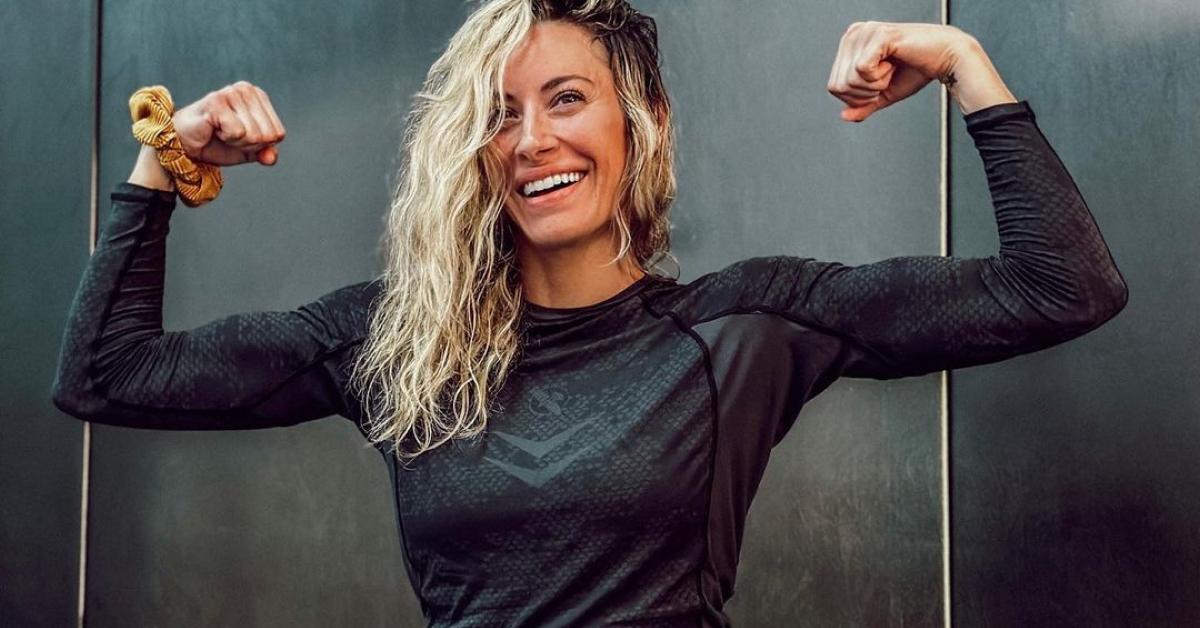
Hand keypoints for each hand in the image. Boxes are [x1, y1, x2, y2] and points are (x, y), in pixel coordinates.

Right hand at [172, 81, 286, 165]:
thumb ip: (265, 153)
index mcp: (258, 97)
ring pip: (254, 134)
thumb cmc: (215, 142)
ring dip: (236, 141)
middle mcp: (247, 89)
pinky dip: (227, 138)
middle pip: (268, 135)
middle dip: (248, 144)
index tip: (239, 137)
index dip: (259, 145)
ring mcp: (231, 92)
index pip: (278, 133)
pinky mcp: (216, 101)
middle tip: (228, 136)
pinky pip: (238, 132)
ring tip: (220, 131)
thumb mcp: (248, 151)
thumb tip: (271, 157)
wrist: (184, 146)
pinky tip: (213, 129)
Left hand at [827, 22, 997, 121]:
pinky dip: (879, 78)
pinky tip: (893, 64)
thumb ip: (863, 105)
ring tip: (890, 70)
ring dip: (875, 85)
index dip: (857, 98)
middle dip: (865, 94)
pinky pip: (862, 71)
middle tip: (886, 78)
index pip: (834, 86)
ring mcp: (864, 32)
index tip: (879, 85)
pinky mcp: (878, 35)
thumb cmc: (916, 70)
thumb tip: (845, 116)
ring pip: (849, 80)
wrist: (946, 58)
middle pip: (838, 85)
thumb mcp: (883, 93)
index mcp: (850, 44)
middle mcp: (853, 34)